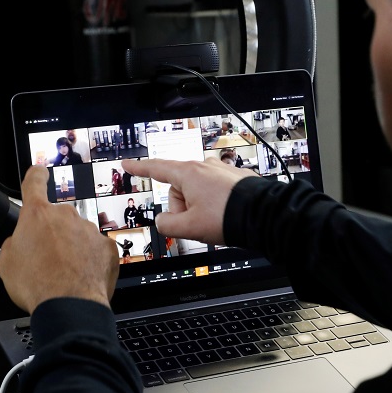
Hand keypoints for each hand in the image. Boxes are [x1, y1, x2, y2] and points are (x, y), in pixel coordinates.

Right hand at [0, 165, 117, 312]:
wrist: (69, 306)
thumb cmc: (38, 285)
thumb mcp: (6, 264)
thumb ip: (12, 245)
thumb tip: (17, 244)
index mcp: (37, 215)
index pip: (35, 182)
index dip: (36, 176)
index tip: (39, 173)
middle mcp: (66, 216)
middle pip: (57, 218)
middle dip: (52, 234)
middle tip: (45, 258)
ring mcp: (89, 230)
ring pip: (78, 234)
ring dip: (71, 248)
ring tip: (63, 274)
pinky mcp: (107, 247)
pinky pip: (95, 249)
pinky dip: (89, 260)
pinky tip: (80, 277)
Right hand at [121, 157, 255, 244]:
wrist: (264, 215)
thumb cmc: (228, 217)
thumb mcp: (189, 228)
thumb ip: (167, 224)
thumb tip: (163, 221)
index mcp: (189, 174)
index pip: (156, 169)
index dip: (139, 168)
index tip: (127, 164)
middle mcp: (205, 166)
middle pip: (179, 187)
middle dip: (182, 207)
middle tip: (195, 223)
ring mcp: (221, 171)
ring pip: (198, 191)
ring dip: (199, 207)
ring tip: (214, 220)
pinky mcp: (235, 178)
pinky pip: (215, 192)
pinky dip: (215, 204)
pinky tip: (225, 215)